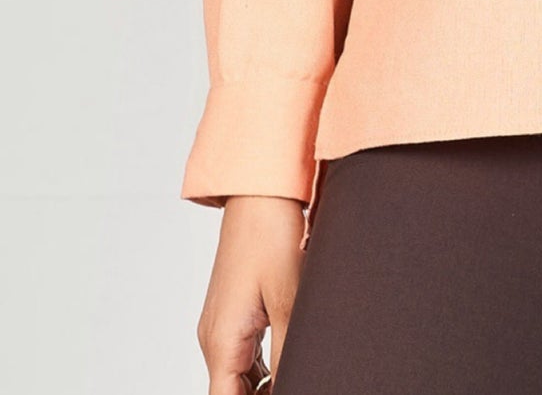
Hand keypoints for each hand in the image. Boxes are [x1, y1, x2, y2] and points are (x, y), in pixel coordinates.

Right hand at [196, 195, 304, 393]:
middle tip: (301, 380)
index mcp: (222, 341)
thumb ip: (291, 350)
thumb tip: (300, 380)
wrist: (259, 193)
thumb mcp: (289, 298)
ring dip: (265, 385)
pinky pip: (244, 354)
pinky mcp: (233, 313)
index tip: (290, 391)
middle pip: (232, 393)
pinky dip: (264, 367)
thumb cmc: (270, 235)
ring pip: (239, 377)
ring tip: (299, 372)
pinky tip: (291, 359)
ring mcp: (221, 325)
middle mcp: (214, 338)